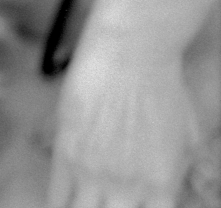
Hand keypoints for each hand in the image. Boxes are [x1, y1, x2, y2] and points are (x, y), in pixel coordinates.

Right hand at [48, 47, 197, 207]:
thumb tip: (174, 186)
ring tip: (79, 207)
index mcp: (164, 185)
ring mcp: (96, 171)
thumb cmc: (164, 85)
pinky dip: (58, 206)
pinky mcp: (67, 152)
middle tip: (101, 207)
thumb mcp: (186, 135)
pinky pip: (58, 196)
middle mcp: (130, 186)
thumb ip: (178, 169)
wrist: (131, 52)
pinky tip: (58, 206)